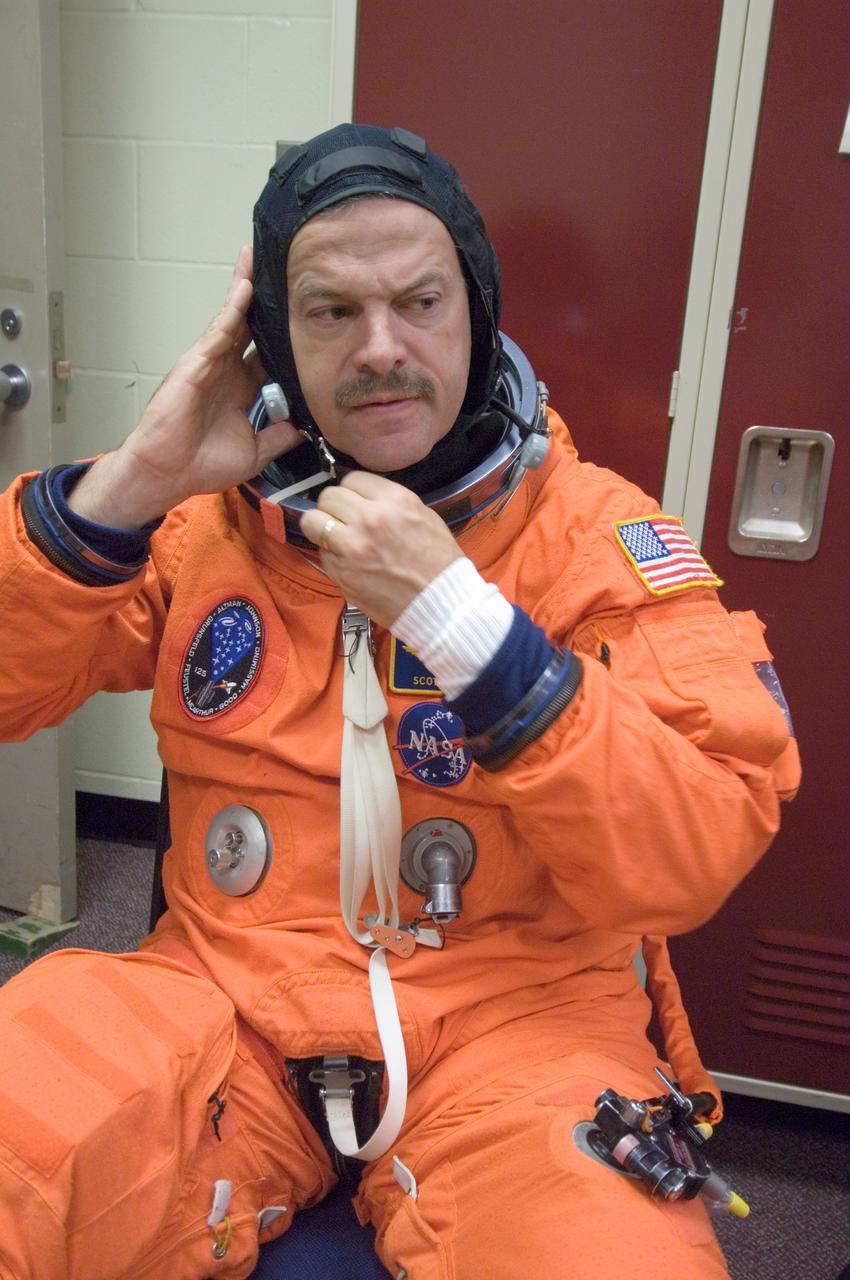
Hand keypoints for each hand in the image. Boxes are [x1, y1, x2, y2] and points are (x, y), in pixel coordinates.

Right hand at [67, 247, 301, 528]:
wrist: (168, 474)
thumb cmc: (201, 464)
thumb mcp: (255, 452)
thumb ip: (281, 436)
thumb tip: (308, 426)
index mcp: (243, 388)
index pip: (270, 354)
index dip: (286, 334)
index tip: (308, 315)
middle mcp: (228, 370)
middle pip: (252, 326)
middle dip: (266, 300)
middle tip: (284, 269)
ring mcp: (211, 363)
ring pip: (234, 318)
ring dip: (246, 288)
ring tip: (259, 258)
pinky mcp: (196, 363)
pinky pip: (219, 330)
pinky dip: (233, 308)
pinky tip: (246, 287)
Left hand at [300, 473, 461, 626]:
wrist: (440, 603)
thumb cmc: (437, 562)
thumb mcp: (423, 516)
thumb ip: (390, 502)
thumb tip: (362, 497)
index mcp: (395, 501)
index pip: (352, 479)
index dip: (352, 491)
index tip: (354, 500)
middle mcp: (371, 519)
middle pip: (329, 496)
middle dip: (334, 506)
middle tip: (343, 518)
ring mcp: (353, 548)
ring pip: (313, 521)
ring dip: (321, 527)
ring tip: (334, 535)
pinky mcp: (343, 573)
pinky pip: (322, 553)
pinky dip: (330, 555)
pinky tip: (348, 561)